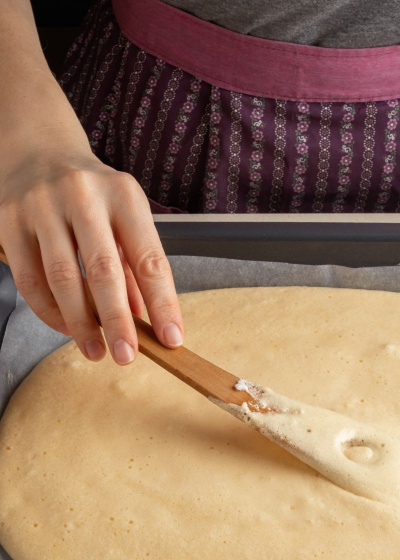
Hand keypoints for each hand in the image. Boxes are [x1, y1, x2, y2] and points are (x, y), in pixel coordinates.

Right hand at [0, 143, 183, 364]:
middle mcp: (84, 196)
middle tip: (127, 356)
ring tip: (96, 351)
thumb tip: (148, 321)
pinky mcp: (9, 220)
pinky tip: (66, 328)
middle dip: (118, 321)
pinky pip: (30, 279)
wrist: (38, 150)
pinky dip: (49, 311)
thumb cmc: (93, 194)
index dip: (162, 303)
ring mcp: (42, 206)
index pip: (150, 258)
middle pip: (104, 270)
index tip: (171, 339)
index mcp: (124, 195)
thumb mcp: (125, 218)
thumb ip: (135, 267)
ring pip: (62, 278)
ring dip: (81, 323)